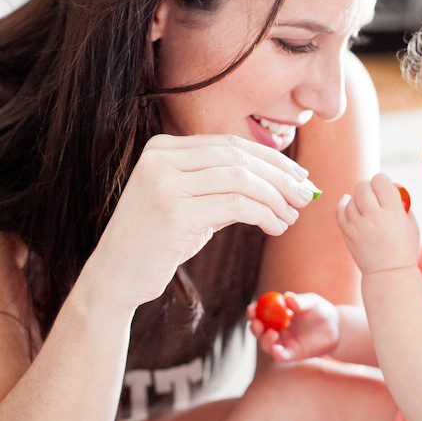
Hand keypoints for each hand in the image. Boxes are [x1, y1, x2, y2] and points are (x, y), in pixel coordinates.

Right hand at [84, 134, 314, 310]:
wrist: (114, 277)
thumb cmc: (157, 241)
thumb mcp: (189, 203)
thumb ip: (222, 185)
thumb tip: (282, 180)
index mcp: (163, 147)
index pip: (230, 143)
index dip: (271, 158)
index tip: (299, 174)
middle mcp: (161, 158)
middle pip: (239, 156)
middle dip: (280, 175)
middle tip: (306, 194)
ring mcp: (165, 183)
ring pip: (241, 178)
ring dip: (276, 197)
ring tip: (291, 215)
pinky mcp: (174, 212)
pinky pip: (236, 205)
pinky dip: (264, 214)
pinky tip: (276, 227)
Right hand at [248, 292, 339, 361]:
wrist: (336, 327)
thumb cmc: (321, 310)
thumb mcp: (312, 302)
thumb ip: (300, 301)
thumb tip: (287, 297)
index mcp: (277, 315)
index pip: (260, 314)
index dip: (253, 312)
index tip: (252, 308)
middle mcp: (277, 329)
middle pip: (259, 331)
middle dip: (254, 328)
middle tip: (258, 323)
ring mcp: (284, 342)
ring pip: (267, 345)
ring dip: (265, 340)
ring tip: (273, 333)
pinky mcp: (293, 354)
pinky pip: (281, 356)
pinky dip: (276, 353)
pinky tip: (277, 349)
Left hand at [335, 173, 419, 274]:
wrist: (389, 274)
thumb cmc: (404, 248)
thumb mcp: (411, 223)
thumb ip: (401, 203)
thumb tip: (390, 186)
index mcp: (393, 213)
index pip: (381, 181)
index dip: (382, 180)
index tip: (384, 186)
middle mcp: (374, 217)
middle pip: (362, 186)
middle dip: (368, 186)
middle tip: (373, 193)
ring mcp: (358, 226)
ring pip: (350, 198)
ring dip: (357, 198)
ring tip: (366, 207)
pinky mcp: (347, 233)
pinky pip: (340, 210)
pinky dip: (344, 205)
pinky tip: (349, 204)